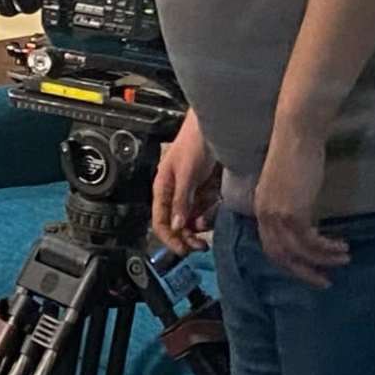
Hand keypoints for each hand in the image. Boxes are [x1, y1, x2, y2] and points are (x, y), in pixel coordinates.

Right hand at [151, 112, 219, 257]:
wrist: (214, 124)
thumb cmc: (194, 141)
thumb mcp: (187, 172)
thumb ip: (181, 199)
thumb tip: (177, 225)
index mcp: (163, 188)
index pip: (160, 222)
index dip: (170, 239)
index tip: (183, 251)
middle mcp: (174, 192)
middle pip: (177, 224)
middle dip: (187, 237)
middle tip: (200, 246)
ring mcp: (190, 191)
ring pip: (192, 218)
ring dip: (200, 226)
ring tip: (209, 226)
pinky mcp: (203, 188)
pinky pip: (204, 208)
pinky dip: (209, 214)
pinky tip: (214, 212)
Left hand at [251, 129, 350, 288]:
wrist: (297, 133)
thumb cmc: (296, 150)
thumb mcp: (288, 182)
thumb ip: (290, 203)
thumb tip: (305, 219)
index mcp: (261, 207)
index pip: (271, 245)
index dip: (290, 260)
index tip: (309, 268)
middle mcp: (265, 215)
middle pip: (280, 255)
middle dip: (302, 272)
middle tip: (323, 281)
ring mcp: (277, 215)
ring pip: (298, 251)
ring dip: (322, 260)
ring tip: (343, 260)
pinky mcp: (293, 212)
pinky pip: (310, 241)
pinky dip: (326, 248)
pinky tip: (341, 247)